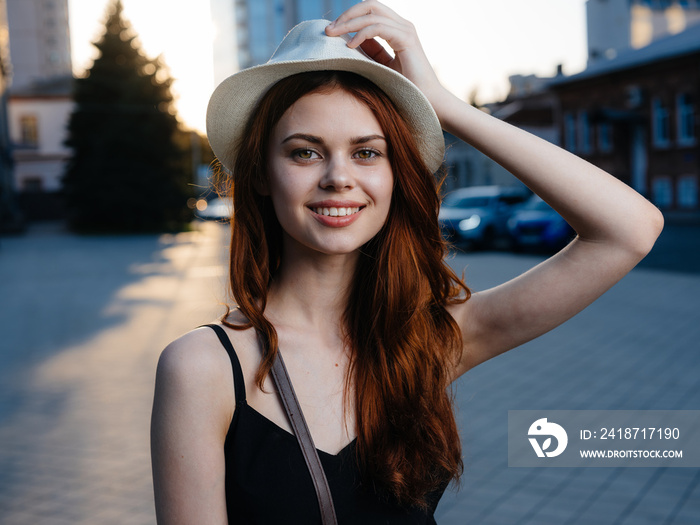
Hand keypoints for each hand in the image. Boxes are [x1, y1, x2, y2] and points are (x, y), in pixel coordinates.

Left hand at [325, 0, 445, 103]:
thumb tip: (347, 42)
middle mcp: (402, 25)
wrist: (428, 100)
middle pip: (369, 5)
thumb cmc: (406, 87)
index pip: (370, 11)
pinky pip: (378, 27)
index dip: (349, 17)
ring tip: (332, 35)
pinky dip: (361, 34)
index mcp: (397, 29)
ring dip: (348, 23)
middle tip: (328, 29)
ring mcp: (406, 30)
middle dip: (346, 15)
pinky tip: (350, 46)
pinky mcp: (407, 39)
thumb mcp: (381, 66)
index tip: (332, 30)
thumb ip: (370, 52)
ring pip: (371, 13)